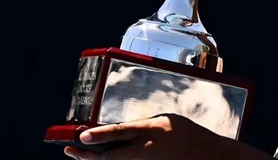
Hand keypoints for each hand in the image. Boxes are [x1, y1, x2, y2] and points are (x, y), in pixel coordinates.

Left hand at [63, 113, 221, 159]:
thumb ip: (143, 125)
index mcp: (151, 131)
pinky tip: (103, 159)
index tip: (81, 136)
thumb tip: (122, 130)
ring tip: (80, 155)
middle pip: (110, 156)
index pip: (120, 132)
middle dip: (87, 155)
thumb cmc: (187, 134)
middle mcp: (146, 150)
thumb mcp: (165, 121)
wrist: (206, 155)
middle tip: (71, 150)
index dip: (98, 135)